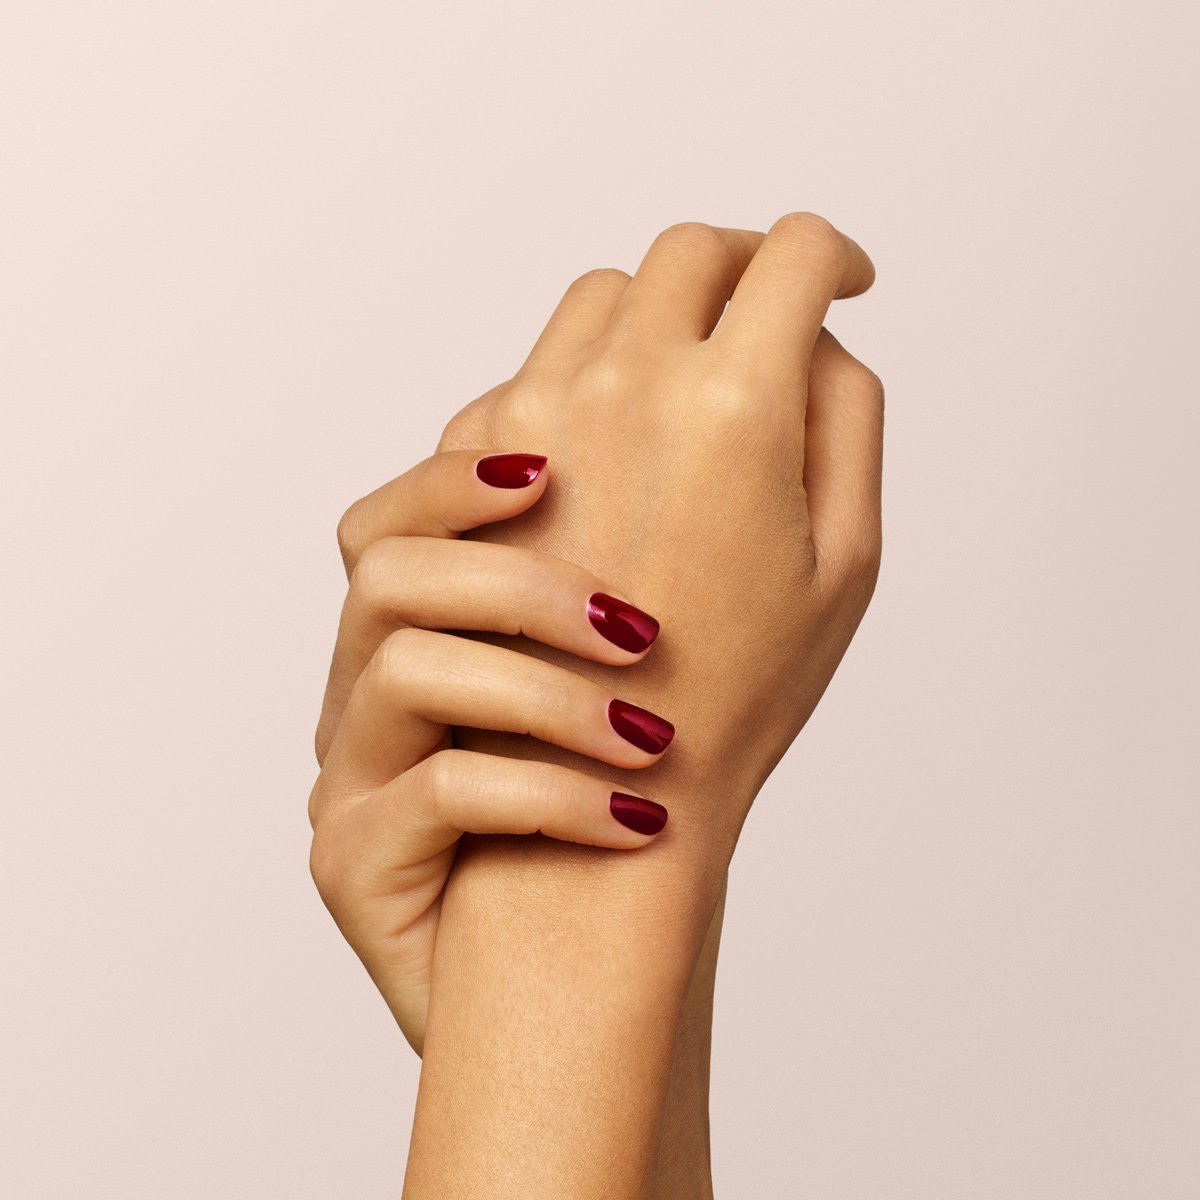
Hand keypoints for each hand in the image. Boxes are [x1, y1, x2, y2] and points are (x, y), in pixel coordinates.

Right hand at [307, 449, 675, 1053]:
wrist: (581, 962)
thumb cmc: (607, 804)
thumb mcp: (608, 689)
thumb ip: (604, 584)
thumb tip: (658, 464)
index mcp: (414, 637)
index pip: (394, 520)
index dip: (455, 481)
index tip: (553, 470)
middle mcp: (361, 693)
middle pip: (386, 574)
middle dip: (520, 586)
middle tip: (637, 634)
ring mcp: (349, 778)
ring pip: (403, 672)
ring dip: (544, 697)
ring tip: (651, 739)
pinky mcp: (355, 865)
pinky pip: (436, 796)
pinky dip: (551, 795)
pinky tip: (637, 821)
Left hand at [436, 213, 882, 864]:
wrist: (598, 778)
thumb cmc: (741, 689)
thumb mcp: (842, 559)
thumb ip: (846, 417)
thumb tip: (816, 337)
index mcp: (735, 408)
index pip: (790, 256)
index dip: (830, 254)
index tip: (839, 279)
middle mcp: (623, 385)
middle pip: (686, 255)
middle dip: (740, 267)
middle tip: (765, 312)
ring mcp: (532, 415)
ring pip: (600, 299)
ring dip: (655, 318)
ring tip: (686, 385)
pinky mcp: (468, 456)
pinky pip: (532, 368)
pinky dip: (582, 379)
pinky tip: (612, 447)